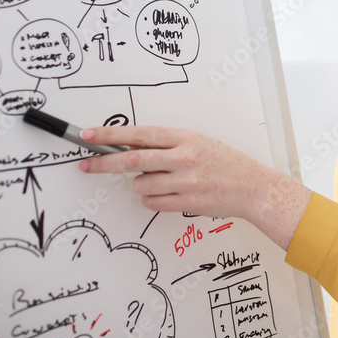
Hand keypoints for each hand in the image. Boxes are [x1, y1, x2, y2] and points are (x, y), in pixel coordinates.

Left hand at [77, 126, 311, 250]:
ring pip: (141, 185)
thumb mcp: (198, 143)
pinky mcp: (187, 202)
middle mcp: (184, 157)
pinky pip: (152, 203)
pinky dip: (152, 200)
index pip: (140, 134)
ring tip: (161, 181)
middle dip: (103, 163)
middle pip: (132, 160)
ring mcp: (186, 181)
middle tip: (85, 165)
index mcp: (186, 137)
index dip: (111, 135)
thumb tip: (130, 146)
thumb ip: (166, 144)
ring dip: (141, 185)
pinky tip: (167, 194)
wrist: (252, 187)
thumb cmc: (225, 162)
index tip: (89, 135)